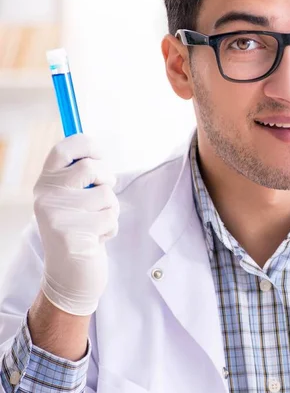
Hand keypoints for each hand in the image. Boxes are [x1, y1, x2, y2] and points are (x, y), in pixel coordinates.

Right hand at [33, 134, 118, 315]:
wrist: (69, 276)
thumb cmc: (79, 230)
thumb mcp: (73, 200)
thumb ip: (80, 178)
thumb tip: (95, 151)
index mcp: (46, 183)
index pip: (63, 149)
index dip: (87, 145)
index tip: (100, 155)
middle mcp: (46, 197)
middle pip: (90, 167)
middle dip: (108, 179)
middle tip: (103, 197)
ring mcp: (57, 216)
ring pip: (106, 194)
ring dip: (111, 209)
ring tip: (96, 225)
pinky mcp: (72, 235)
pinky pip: (110, 217)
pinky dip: (112, 228)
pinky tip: (96, 240)